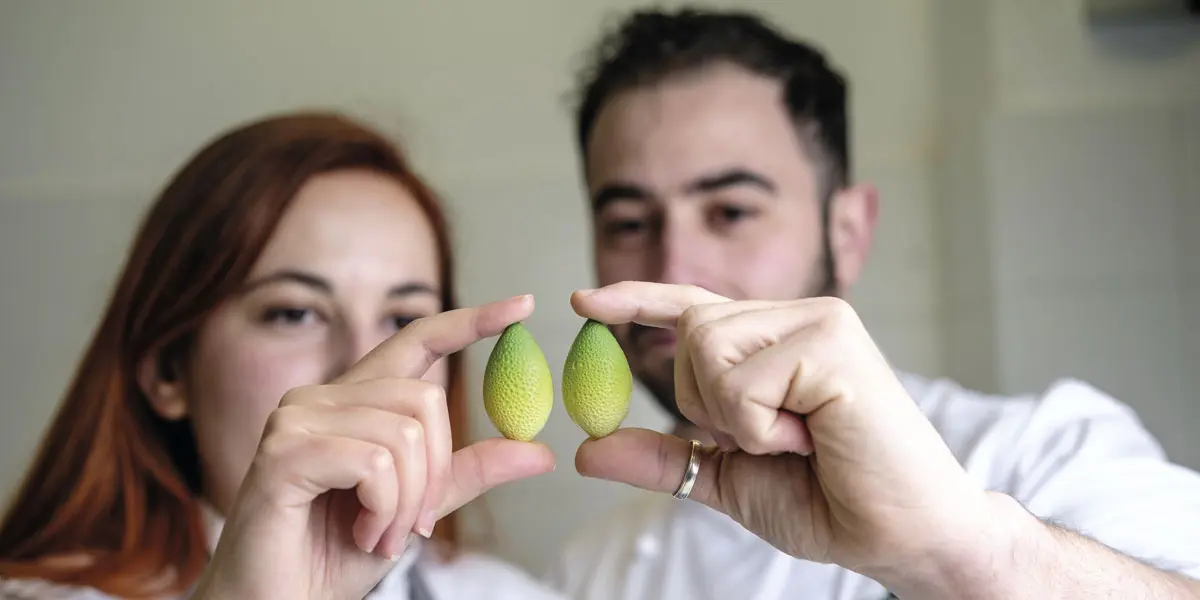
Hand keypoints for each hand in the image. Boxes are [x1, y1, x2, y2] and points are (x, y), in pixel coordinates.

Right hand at [192, 295, 555, 599]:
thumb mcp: (415, 509)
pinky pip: (374, 462)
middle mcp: (320, 398)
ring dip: (407, 502)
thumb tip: (537, 451)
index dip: (469, 321)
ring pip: (404, 433)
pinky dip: (383, 509)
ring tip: (375, 535)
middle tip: (414, 526)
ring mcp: (295, 419)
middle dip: (434, 474)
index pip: (416, 341)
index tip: (522, 305)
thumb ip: (466, 473)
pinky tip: (360, 534)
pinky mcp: (282, 452)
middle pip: (424, 398)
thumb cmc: (331, 557)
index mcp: (352, 402)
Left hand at [570, 282, 999, 586]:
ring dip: (737, 419)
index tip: (583, 302)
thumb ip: (664, 457)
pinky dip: (761, 428)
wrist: (900, 535)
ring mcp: (819, 321)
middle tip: (776, 439)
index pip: (692, 308)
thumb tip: (587, 448)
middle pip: (691, 334)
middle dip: (708, 404)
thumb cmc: (829, 501)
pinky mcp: (834, 341)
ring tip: (799, 438)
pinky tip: (812, 437)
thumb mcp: (727, 478)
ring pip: (709, 351)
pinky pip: (744, 382)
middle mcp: (797, 317)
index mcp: (773, 341)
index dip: (637, 303)